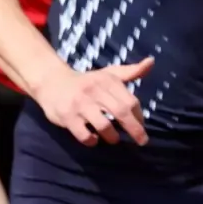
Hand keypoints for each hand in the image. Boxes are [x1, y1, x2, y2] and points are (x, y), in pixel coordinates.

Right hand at [34, 55, 152, 145]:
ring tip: (113, 139)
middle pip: (121, 112)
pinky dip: (91, 140)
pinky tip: (94, 139)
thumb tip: (151, 62)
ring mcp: (80, 104)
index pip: (131, 101)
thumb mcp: (109, 74)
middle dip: (134, 129)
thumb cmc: (87, 81)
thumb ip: (131, 71)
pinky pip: (83, 134)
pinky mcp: (66, 116)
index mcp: (107, 81)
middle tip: (141, 141)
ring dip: (112, 136)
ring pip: (103, 125)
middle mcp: (94, 91)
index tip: (141, 126)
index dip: (139, 116)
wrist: (51, 81)